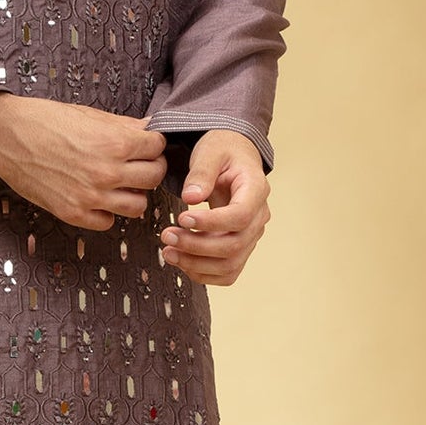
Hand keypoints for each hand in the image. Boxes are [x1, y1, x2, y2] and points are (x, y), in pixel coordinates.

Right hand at [0, 94, 167, 231]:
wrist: (6, 135)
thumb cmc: (45, 120)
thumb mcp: (89, 115)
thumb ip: (124, 125)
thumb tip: (149, 128)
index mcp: (115, 143)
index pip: (157, 147)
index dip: (153, 144)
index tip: (145, 144)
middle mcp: (108, 173)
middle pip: (154, 178)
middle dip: (149, 168)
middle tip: (137, 163)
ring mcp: (91, 196)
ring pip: (138, 206)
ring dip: (132, 194)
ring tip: (119, 183)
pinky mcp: (73, 213)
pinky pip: (108, 222)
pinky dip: (107, 212)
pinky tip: (97, 197)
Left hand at [157, 131, 270, 285]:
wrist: (233, 157)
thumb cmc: (223, 151)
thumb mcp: (210, 152)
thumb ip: (201, 172)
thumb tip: (190, 197)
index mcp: (256, 190)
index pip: (239, 216)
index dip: (210, 223)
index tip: (183, 218)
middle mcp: (258, 216)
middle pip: (234, 245)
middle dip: (196, 246)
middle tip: (167, 236)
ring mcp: (251, 235)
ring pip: (230, 264)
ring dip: (196, 264)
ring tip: (168, 252)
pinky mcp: (240, 246)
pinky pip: (227, 272)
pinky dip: (203, 273)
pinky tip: (181, 261)